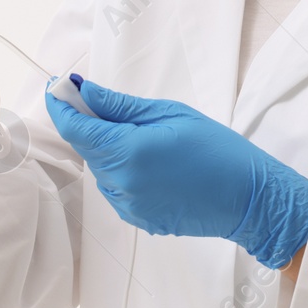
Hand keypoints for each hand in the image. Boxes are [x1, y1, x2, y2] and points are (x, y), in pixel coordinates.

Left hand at [44, 76, 307, 268]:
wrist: (250, 198)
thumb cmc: (216, 148)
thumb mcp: (170, 114)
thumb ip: (120, 107)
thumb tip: (83, 92)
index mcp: (127, 152)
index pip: (76, 129)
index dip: (62, 106)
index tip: (58, 88)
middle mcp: (120, 184)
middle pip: (88, 149)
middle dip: (90, 125)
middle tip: (105, 103)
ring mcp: (128, 206)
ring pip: (102, 169)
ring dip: (109, 150)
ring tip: (146, 137)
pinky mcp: (138, 219)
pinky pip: (118, 188)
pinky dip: (124, 171)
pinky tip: (154, 163)